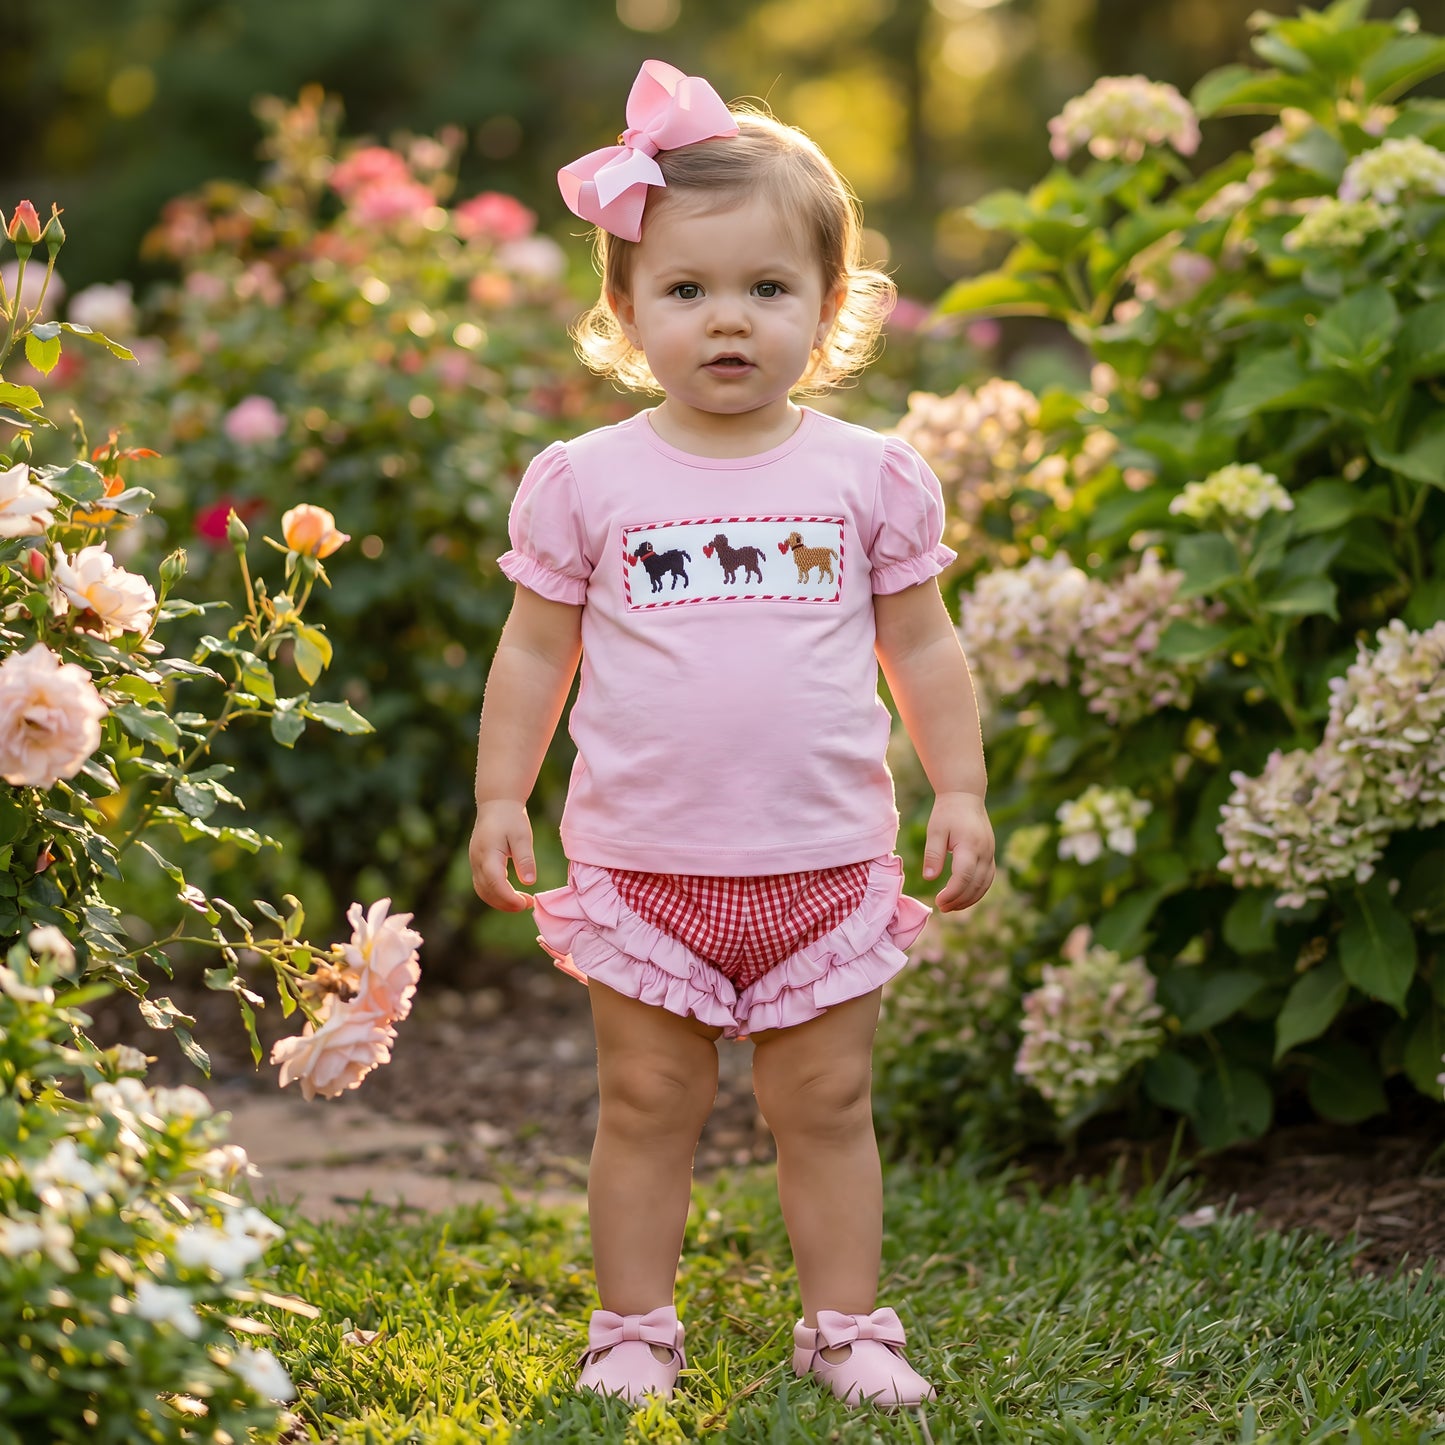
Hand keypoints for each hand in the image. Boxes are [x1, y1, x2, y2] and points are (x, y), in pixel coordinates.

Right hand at [470, 800, 536, 911]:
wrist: (496, 803)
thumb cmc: (511, 818)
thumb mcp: (522, 836)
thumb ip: (525, 859)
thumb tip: (529, 882)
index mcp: (487, 854)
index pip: (495, 884)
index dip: (510, 898)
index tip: (526, 904)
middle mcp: (477, 861)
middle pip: (487, 892)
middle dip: (507, 904)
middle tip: (528, 905)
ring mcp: (474, 863)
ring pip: (483, 891)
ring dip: (500, 901)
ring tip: (522, 902)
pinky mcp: (477, 863)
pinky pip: (482, 885)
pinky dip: (495, 894)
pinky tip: (511, 893)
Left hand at [921, 791, 994, 912]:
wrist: (966, 796)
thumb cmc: (947, 812)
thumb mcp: (935, 830)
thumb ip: (933, 854)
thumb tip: (929, 878)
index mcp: (970, 846)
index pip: (963, 877)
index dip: (951, 893)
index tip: (938, 901)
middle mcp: (984, 852)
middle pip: (975, 885)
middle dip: (959, 900)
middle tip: (942, 908)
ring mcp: (990, 854)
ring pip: (984, 885)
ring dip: (969, 899)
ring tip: (951, 907)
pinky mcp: (990, 855)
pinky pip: (987, 879)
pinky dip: (977, 892)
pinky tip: (963, 897)